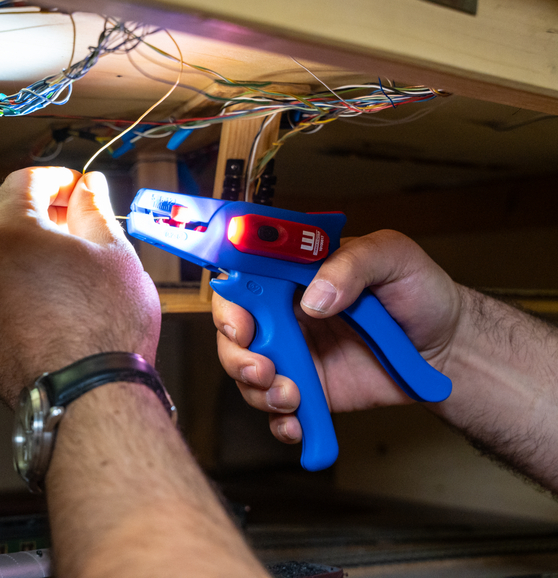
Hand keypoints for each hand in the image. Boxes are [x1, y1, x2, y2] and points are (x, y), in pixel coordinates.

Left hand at [0, 167, 161, 406]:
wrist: (88, 399)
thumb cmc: (105, 328)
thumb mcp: (114, 253)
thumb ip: (94, 210)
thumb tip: (88, 188)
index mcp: (8, 232)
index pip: (24, 181)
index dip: (57, 179)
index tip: (78, 189)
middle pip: (5, 219)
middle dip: (40, 215)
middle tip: (78, 227)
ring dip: (26, 256)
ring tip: (68, 274)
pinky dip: (15, 294)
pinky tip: (50, 309)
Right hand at [213, 230, 462, 443]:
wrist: (449, 348)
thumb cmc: (421, 292)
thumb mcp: (393, 256)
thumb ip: (352, 264)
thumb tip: (315, 298)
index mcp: (295, 275)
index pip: (244, 283)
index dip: (230, 305)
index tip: (242, 328)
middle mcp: (287, 314)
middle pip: (233, 333)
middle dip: (237, 357)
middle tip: (264, 371)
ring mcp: (296, 354)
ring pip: (247, 375)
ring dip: (258, 392)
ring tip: (293, 398)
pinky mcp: (309, 389)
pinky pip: (279, 410)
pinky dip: (280, 422)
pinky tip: (298, 424)